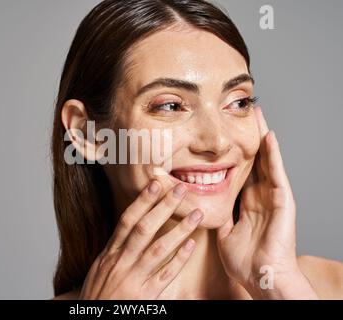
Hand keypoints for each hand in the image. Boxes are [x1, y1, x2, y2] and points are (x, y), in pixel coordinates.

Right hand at [79, 181, 203, 298]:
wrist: (94, 319)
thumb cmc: (97, 294)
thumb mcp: (99, 267)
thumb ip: (114, 249)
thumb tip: (126, 230)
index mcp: (110, 253)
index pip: (127, 221)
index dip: (142, 201)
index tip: (155, 184)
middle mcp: (122, 262)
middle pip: (144, 228)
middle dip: (163, 207)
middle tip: (179, 190)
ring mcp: (134, 278)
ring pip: (158, 249)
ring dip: (179, 230)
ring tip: (196, 215)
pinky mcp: (145, 296)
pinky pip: (165, 275)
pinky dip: (179, 259)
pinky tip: (191, 245)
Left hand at [216, 107, 317, 298]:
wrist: (261, 276)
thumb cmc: (245, 259)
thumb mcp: (224, 231)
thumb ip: (218, 215)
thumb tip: (203, 205)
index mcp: (247, 202)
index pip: (241, 170)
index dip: (235, 152)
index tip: (226, 134)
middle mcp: (260, 195)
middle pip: (255, 159)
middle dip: (248, 137)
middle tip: (243, 113)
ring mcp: (273, 196)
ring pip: (267, 160)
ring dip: (262, 137)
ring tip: (257, 115)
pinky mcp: (283, 200)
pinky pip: (277, 173)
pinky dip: (273, 155)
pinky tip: (269, 137)